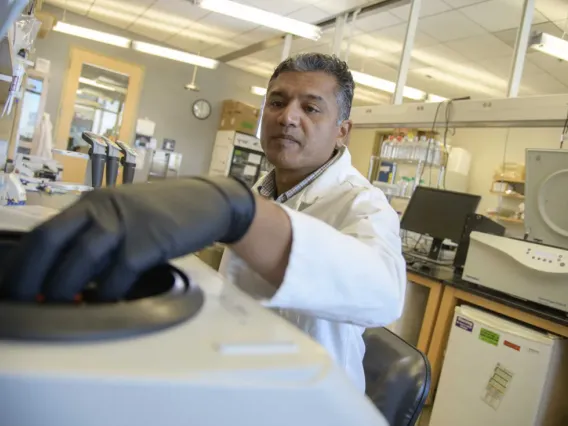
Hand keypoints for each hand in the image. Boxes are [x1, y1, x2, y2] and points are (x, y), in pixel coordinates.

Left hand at [0, 177, 254, 301]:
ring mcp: (127, 223)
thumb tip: (67, 272)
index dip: (22, 261)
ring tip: (55, 308)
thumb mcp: (125, 215)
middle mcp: (103, 208)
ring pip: (81, 259)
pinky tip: (102, 304)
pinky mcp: (150, 241)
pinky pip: (118, 275)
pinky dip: (106, 294)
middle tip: (22, 303)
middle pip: (52, 240)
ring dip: (63, 289)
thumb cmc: (164, 213)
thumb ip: (97, 235)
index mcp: (92, 202)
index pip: (45, 231)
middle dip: (30, 276)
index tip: (12, 286)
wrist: (207, 202)